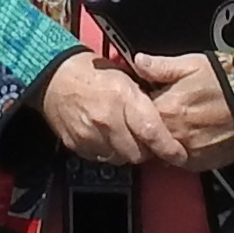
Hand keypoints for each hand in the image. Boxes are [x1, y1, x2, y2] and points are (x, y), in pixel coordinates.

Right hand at [31, 55, 177, 168]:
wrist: (54, 77)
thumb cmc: (92, 73)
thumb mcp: (125, 76)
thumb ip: (145, 100)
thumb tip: (166, 120)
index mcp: (123, 97)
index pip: (151, 132)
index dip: (168, 148)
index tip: (179, 155)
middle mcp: (107, 120)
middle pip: (138, 153)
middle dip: (147, 151)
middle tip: (148, 141)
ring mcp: (90, 135)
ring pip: (121, 159)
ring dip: (127, 152)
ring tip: (125, 135)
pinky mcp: (77, 145)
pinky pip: (101, 158)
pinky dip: (109, 151)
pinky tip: (107, 137)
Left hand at [122, 49, 233, 173]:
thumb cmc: (229, 80)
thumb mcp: (192, 63)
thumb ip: (160, 66)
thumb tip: (138, 62)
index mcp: (166, 109)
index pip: (137, 114)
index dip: (140, 106)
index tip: (149, 98)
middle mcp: (174, 134)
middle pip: (148, 136)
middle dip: (152, 126)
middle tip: (168, 111)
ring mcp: (188, 152)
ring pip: (164, 150)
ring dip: (168, 139)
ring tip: (185, 122)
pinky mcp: (202, 163)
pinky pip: (183, 161)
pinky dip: (184, 151)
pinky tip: (196, 135)